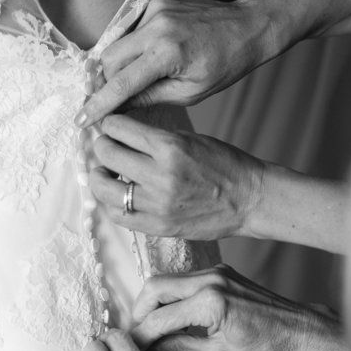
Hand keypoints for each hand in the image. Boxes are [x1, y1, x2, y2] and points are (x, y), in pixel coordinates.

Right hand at [77, 0, 272, 127]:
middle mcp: (157, 25)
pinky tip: (156, 53)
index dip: (99, 104)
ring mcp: (156, 8)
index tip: (81, 118)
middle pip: (109, 59)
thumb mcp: (191, 92)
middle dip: (107, 81)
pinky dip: (137, 45)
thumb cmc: (226, 64)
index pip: (121, 84)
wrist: (248, 26)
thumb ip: (150, 97)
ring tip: (147, 73)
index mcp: (168, 53)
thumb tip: (119, 106)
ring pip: (119, 43)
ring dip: (124, 63)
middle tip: (114, 98)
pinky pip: (133, 28)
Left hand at [91, 114, 263, 238]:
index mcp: (170, 147)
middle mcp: (161, 175)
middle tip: (107, 147)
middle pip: (107, 154)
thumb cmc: (224, 166)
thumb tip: (120, 133)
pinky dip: (112, 204)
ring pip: (104, 188)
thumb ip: (154, 138)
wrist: (250, 199)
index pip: (119, 128)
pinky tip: (118, 196)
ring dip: (100, 177)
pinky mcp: (159, 226)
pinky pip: (119, 216)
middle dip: (103, 146)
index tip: (110, 126)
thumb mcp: (190, 139)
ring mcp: (158, 204)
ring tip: (105, 173)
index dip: (110, 124)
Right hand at [130, 264, 345, 350]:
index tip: (130, 348)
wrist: (297, 328)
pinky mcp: (219, 270)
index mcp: (210, 303)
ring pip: (167, 280)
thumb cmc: (264, 346)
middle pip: (154, 287)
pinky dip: (172, 296)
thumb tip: (149, 349)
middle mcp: (210, 279)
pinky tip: (172, 317)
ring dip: (154, 303)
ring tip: (151, 328)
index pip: (160, 318)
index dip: (141, 335)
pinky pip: (184, 280)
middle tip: (137, 334)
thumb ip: (178, 348)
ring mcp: (215, 271)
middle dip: (140, 311)